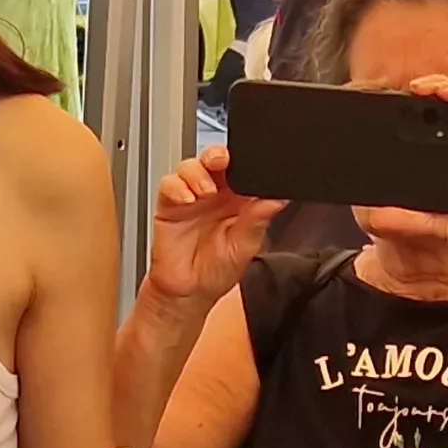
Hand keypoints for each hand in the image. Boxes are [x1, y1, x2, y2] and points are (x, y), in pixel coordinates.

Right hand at [142, 146, 286, 311]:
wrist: (188, 293)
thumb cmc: (217, 272)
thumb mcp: (246, 247)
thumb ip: (258, 220)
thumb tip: (278, 199)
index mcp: (239, 201)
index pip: (243, 171)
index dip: (246, 162)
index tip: (250, 164)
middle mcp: (215, 195)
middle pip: (215, 159)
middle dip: (217, 154)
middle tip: (221, 161)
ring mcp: (192, 197)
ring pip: (191, 166)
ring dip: (198, 172)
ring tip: (205, 191)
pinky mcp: (170, 205)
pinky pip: (169, 184)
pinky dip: (177, 187)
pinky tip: (187, 200)